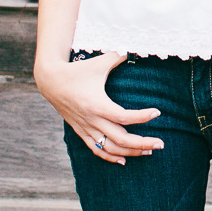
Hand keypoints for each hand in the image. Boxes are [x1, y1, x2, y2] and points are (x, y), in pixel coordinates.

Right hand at [34, 50, 163, 166]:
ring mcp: (86, 128)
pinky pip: (97, 149)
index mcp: (97, 104)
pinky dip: (110, 157)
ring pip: (111, 148)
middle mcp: (92, 120)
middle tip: (161, 144)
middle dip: (143, 143)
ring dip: (131, 152)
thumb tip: (135, 50)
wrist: (50, 81)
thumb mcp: (98, 62)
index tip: (157, 112)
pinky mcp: (81, 131)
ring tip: (148, 151)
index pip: (124, 117)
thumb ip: (118, 56)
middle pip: (121, 139)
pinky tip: (123, 160)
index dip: (143, 117)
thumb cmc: (76, 71)